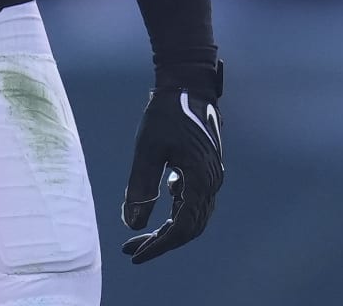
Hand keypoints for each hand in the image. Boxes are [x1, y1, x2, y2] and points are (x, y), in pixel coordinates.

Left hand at [121, 77, 223, 262]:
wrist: (188, 86)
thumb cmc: (166, 115)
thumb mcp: (147, 151)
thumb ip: (140, 188)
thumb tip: (133, 225)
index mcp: (200, 179)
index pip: (182, 228)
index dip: (159, 246)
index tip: (134, 255)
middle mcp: (211, 182)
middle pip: (190, 228)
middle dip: (161, 242)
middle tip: (131, 249)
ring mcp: (211, 176)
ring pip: (193, 217)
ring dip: (168, 230)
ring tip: (139, 236)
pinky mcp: (206, 170)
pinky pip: (194, 202)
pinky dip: (176, 213)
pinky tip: (157, 206)